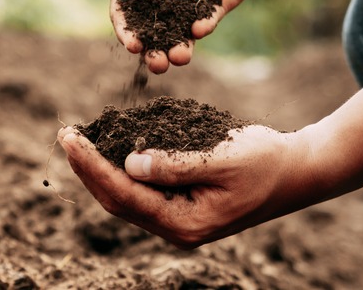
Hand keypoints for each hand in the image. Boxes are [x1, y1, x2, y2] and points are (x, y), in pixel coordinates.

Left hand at [58, 124, 315, 248]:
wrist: (296, 172)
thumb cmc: (265, 161)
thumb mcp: (223, 158)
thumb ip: (176, 164)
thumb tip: (129, 164)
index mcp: (185, 223)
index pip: (125, 195)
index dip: (93, 166)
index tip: (71, 137)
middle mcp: (177, 228)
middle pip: (117, 201)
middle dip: (88, 168)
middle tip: (66, 134)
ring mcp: (179, 219)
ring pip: (126, 197)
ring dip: (101, 169)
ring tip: (79, 140)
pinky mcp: (182, 205)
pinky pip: (143, 190)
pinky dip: (123, 168)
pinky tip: (111, 148)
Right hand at [111, 0, 265, 73]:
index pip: (125, 9)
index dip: (126, 29)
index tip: (133, 45)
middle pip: (151, 30)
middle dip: (153, 50)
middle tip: (158, 63)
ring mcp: (187, 2)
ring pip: (179, 33)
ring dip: (178, 49)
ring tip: (180, 57)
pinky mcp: (215, 4)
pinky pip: (207, 21)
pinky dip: (203, 27)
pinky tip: (200, 28)